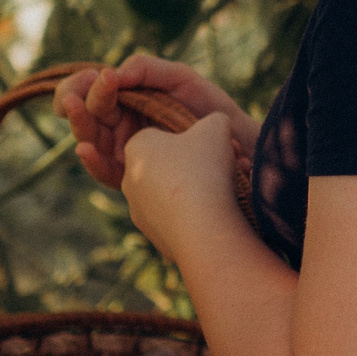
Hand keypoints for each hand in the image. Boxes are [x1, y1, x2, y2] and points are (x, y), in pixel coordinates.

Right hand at [57, 54, 250, 189]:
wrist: (239, 142)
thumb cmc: (209, 108)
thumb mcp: (180, 79)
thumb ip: (148, 69)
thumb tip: (116, 72)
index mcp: (126, 101)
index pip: (90, 91)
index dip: (80, 85)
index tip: (93, 77)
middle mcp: (120, 127)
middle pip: (85, 116)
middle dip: (76, 104)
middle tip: (73, 98)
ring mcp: (125, 153)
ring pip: (90, 142)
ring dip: (78, 127)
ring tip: (72, 110)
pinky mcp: (135, 178)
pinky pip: (106, 173)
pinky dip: (93, 162)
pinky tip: (85, 149)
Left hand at [118, 112, 245, 266]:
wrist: (201, 228)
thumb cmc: (204, 168)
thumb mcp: (217, 126)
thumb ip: (214, 119)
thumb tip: (217, 125)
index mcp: (136, 147)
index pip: (161, 135)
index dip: (191, 138)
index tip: (211, 145)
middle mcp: (130, 180)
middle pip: (169, 165)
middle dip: (196, 165)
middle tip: (224, 167)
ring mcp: (140, 211)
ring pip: (174, 194)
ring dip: (198, 191)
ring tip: (226, 192)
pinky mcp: (155, 236)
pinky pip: (179, 220)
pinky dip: (196, 216)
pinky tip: (216, 215)